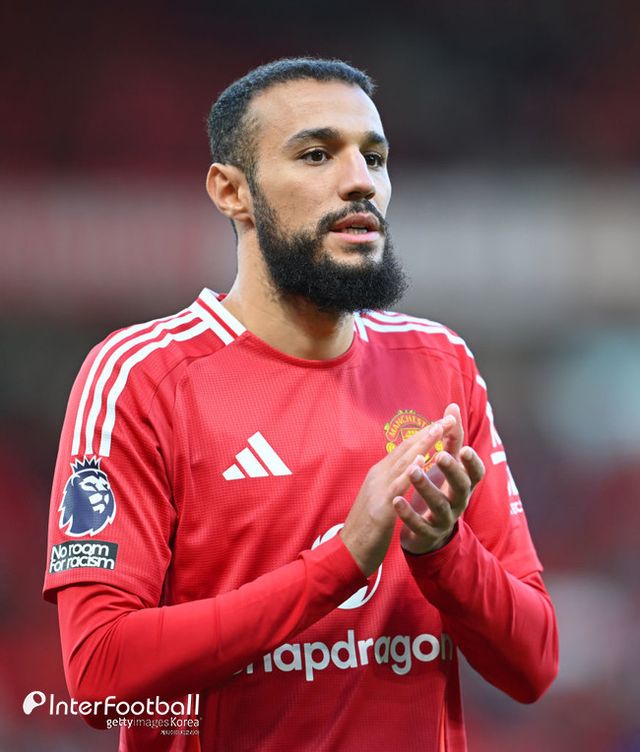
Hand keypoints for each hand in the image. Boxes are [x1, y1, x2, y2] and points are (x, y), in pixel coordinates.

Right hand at [340, 416, 455, 575]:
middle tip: (448, 418)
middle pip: (405, 449)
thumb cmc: (366, 527)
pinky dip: (411, 470)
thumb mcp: (379, 498)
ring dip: (422, 444)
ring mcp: (378, 490)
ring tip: (439, 429)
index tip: (442, 422)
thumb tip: (404, 470)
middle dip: (428, 432)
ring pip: (402, 462)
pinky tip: (424, 460)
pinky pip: (398, 486)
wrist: (349, 552)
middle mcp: (378, 476)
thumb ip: (391, 482)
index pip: (404, 449)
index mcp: (379, 474)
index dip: (423, 434)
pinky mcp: (380, 507)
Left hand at [392, 403, 484, 554]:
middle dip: (451, 470)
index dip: (472, 462)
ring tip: (412, 471)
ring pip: (439, 506)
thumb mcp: (446, 465)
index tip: (464, 448)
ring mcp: (444, 519)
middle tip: (440, 454)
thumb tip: (452, 406)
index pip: (476, 473)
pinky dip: (408, 514)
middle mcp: (458, 501)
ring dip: (426, 488)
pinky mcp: (427, 534)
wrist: (427, 532)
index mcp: (463, 484)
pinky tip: (396, 500)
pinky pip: (419, 525)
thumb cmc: (438, 489)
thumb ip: (450, 437)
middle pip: (461, 487)